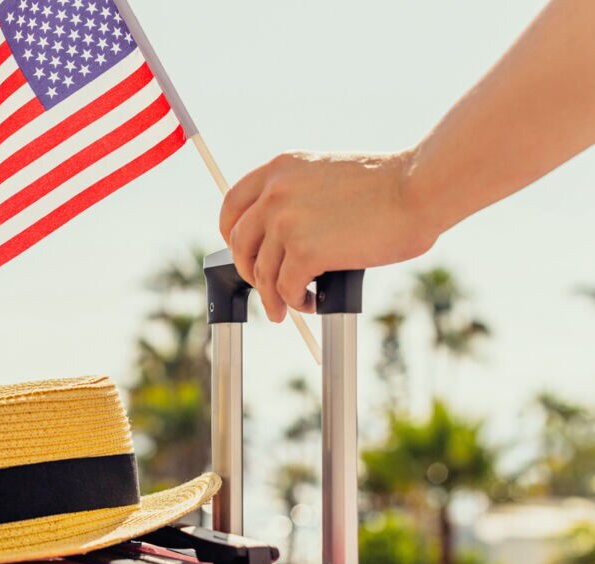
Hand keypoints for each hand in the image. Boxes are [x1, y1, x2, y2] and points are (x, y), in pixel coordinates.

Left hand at [218, 151, 443, 321]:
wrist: (419, 188)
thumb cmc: (388, 185)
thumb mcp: (327, 175)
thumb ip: (298, 196)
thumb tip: (281, 237)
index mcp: (280, 168)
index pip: (232, 205)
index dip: (231, 235)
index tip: (242, 252)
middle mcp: (275, 193)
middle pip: (240, 244)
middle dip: (250, 272)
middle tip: (266, 288)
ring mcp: (287, 223)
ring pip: (262, 272)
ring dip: (274, 296)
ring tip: (290, 307)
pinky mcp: (305, 252)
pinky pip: (286, 288)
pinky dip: (297, 301)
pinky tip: (312, 303)